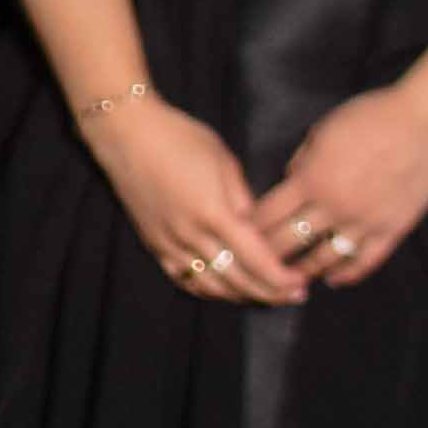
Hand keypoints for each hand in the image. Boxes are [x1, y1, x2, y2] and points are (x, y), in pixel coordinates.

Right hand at [83, 94, 305, 304]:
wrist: (125, 132)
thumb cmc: (178, 138)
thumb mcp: (224, 162)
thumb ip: (243, 200)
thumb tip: (256, 229)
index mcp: (213, 213)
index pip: (256, 260)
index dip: (282, 278)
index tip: (302, 282)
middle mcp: (190, 235)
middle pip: (237, 279)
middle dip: (270, 292)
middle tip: (294, 295)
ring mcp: (168, 242)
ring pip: (210, 285)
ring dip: (241, 295)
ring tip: (265, 294)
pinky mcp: (152, 242)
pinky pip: (183, 278)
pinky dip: (207, 290)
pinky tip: (225, 289)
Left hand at [249, 74, 427, 288]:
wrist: (423, 123)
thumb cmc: (370, 118)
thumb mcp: (321, 132)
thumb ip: (302, 162)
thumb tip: (291, 181)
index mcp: (310, 179)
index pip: (268, 213)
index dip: (249, 228)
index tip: (236, 237)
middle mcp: (334, 205)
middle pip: (290, 240)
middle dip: (267, 255)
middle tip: (254, 267)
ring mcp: (364, 220)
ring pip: (325, 257)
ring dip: (305, 270)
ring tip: (289, 280)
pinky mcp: (393, 228)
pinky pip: (366, 259)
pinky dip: (348, 273)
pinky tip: (334, 280)